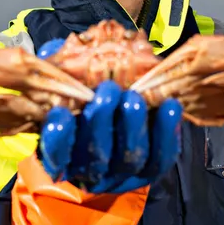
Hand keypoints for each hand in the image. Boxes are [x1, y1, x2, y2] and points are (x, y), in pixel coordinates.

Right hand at [34, 38, 182, 193]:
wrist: (122, 124)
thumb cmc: (88, 102)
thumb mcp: (69, 88)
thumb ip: (61, 74)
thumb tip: (53, 52)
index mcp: (65, 155)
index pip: (57, 154)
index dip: (57, 137)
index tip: (59, 113)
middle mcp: (92, 170)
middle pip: (96, 155)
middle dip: (101, 121)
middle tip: (107, 90)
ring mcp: (124, 172)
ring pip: (130, 157)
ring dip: (133, 126)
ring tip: (135, 97)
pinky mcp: (152, 169)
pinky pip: (162, 156)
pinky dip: (166, 131)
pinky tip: (170, 105)